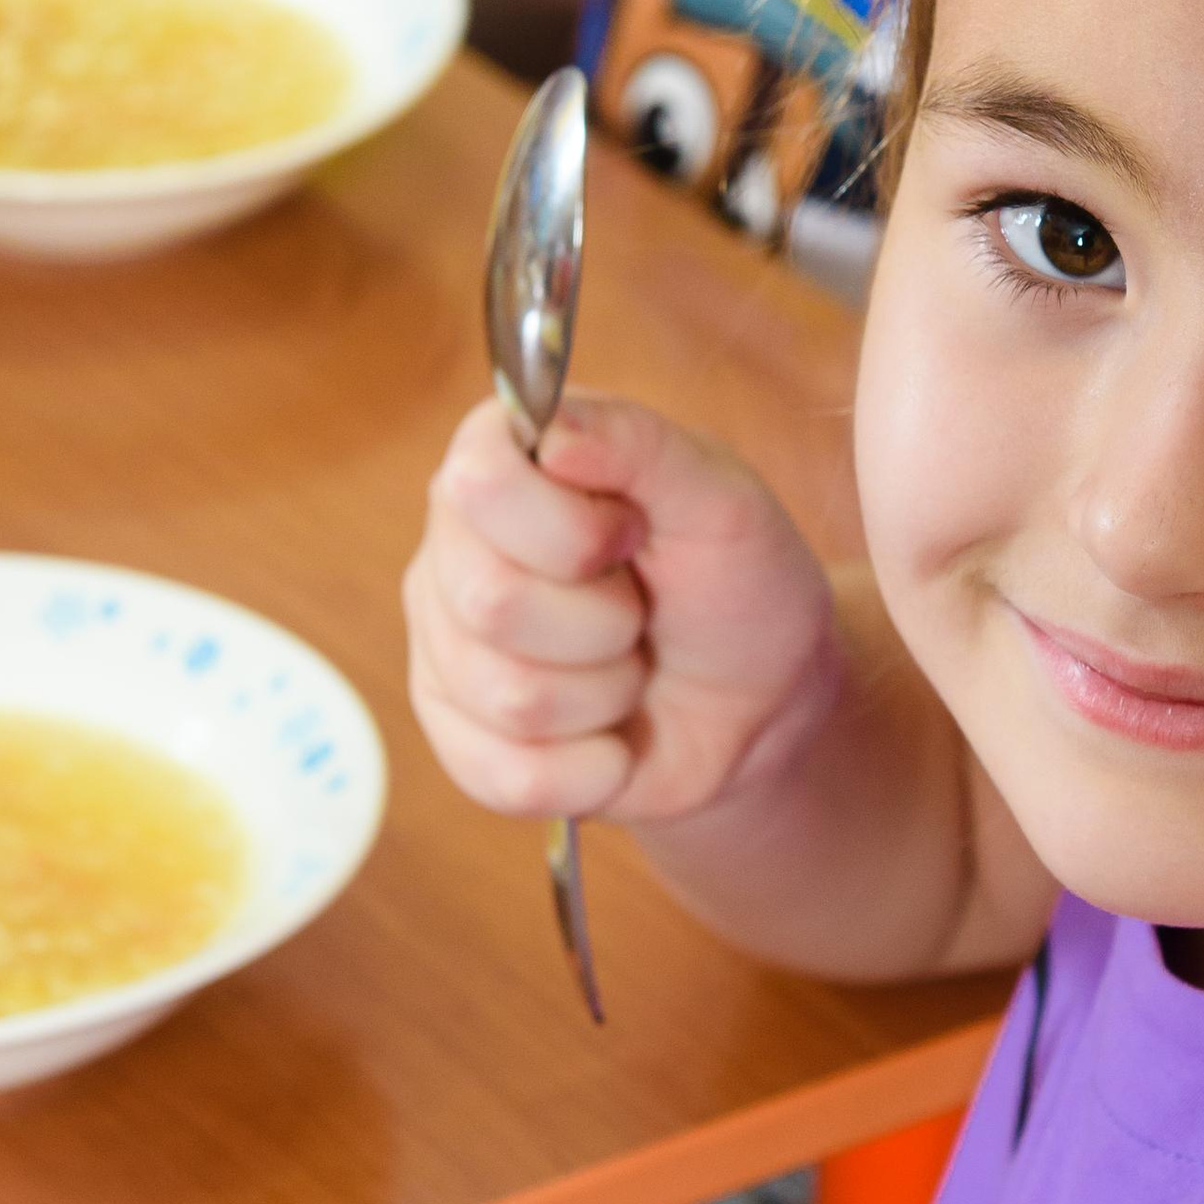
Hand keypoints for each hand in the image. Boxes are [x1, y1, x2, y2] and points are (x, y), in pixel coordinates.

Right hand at [405, 394, 842, 830]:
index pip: (480, 484)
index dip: (571, 528)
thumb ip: (637, 443)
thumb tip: (551, 429)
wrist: (757, 704)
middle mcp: (454, 548)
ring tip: (630, 666)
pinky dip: (588, 770)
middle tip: (640, 610)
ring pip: (508, 696)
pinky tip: (611, 741)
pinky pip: (503, 775)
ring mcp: (445, 646)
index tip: (632, 533)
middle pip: (491, 601)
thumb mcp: (720, 497)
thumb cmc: (738, 584)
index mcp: (503, 461)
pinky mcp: (459, 739)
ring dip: (607, 694)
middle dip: (605, 622)